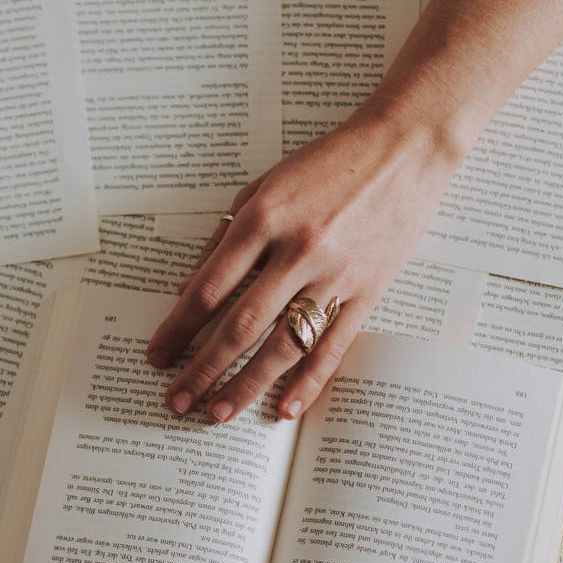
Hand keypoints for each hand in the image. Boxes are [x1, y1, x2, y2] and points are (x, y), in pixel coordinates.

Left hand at [145, 110, 458, 421]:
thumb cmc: (329, 164)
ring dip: (246, 385)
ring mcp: (335, 275)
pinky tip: (283, 409)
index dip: (178, 328)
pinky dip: (307, 382)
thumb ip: (227, 236)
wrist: (405, 148)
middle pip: (239, 326)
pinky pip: (333, 347)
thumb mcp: (265, 185)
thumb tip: (190, 292)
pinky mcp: (367, 292)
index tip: (157, 355)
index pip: (208, 289)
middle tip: (176, 401)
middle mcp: (297, 251)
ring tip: (217, 415)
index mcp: (263, 219)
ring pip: (282, 345)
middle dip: (202, 369)